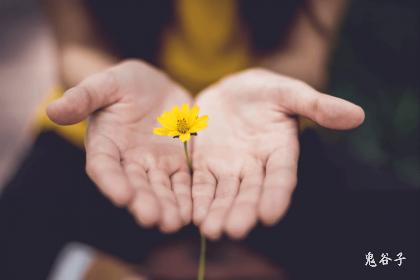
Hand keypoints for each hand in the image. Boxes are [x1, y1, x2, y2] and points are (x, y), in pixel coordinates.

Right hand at [47, 60, 192, 232]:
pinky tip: (193, 212)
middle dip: (143, 202)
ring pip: (161, 189)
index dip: (111, 181)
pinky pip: (183, 182)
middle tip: (152, 218)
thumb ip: (83, 97)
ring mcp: (155, 165)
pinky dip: (187, 197)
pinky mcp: (178, 163)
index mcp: (106, 145)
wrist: (155, 87)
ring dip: (167, 206)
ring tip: (174, 222)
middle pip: (135, 185)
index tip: (122, 196)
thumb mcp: (105, 84)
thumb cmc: (125, 84)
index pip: (104, 167)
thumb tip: (52, 109)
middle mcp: (128, 161)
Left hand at [192, 68, 364, 238]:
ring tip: (210, 230)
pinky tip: (193, 215)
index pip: (281, 176)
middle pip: (250, 192)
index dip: (277, 194)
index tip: (270, 215)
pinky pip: (201, 184)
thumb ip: (317, 105)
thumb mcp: (288, 92)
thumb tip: (357, 115)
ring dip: (218, 212)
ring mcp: (230, 168)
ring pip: (225, 194)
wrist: (231, 91)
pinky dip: (198, 199)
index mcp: (280, 151)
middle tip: (234, 230)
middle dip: (243, 211)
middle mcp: (256, 166)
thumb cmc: (264, 91)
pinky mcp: (206, 164)